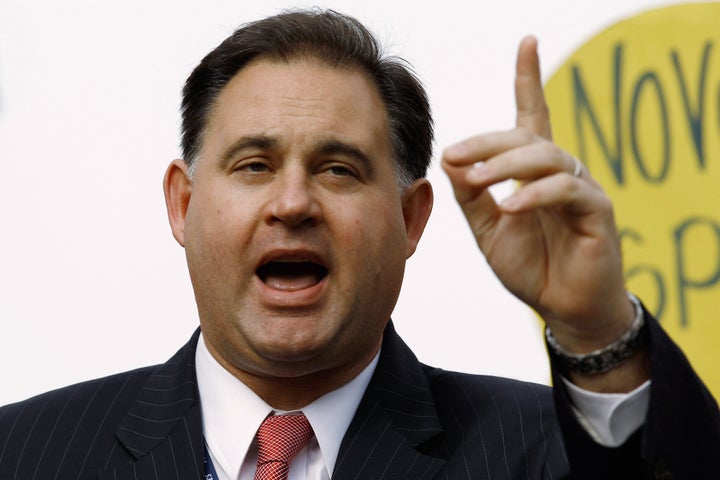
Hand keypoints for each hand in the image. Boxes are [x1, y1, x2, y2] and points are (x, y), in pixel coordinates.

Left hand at [442, 36, 634, 353]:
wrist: (562, 309)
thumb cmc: (530, 266)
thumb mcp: (489, 230)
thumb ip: (472, 197)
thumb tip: (450, 160)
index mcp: (535, 172)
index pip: (533, 117)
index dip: (529, 80)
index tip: (528, 42)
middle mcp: (562, 172)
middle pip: (528, 136)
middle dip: (489, 142)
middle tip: (455, 155)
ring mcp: (582, 189)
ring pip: (547, 157)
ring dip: (506, 165)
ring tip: (477, 178)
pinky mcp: (597, 211)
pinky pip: (566, 190)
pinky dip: (534, 195)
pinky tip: (509, 206)